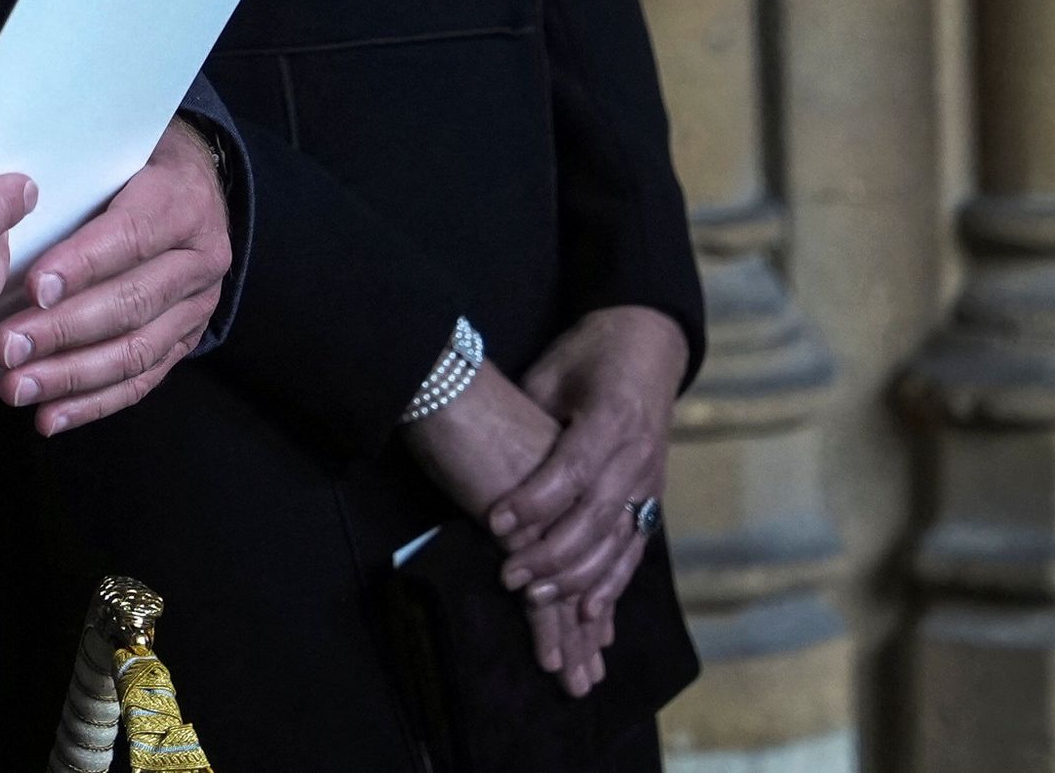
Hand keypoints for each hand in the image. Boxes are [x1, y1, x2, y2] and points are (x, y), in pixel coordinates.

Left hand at [0, 119, 233, 436]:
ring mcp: (196, 306)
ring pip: (134, 351)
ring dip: (71, 376)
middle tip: (8, 346)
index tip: (33, 287)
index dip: (82, 264)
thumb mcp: (114, 150)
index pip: (131, 235)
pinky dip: (92, 404)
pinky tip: (50, 416)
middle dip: (63, 330)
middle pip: (130, 302)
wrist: (196, 180)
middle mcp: (199, 257)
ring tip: (18, 386)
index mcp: (181, 200)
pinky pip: (140, 381)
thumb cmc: (134, 163)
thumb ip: (73, 177)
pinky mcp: (185, 341)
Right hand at [399, 367, 612, 685]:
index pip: (601, 545)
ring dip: (570, 636)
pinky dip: (543, 619)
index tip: (599, 633)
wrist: (454, 378)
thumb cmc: (476, 397)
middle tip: (591, 672)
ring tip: (570, 677)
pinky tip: (544, 649)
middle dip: (589, 627)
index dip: (599, 592)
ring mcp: (560, 508)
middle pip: (594, 573)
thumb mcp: (517, 436)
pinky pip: (543, 581)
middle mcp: (584, 494)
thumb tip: (519, 502)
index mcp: (585, 471)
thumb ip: (528, 469)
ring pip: (575, 586)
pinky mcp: (530, 519)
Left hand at [490, 303, 687, 695]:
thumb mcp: (554, 371)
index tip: (494, 522)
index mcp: (612, 418)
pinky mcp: (654, 496)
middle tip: (508, 575)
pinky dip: (613, 582)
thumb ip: (531, 418)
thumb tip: (489, 457)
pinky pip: (635, 547)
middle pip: (595, 516)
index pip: (570, 471)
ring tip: (536, 597)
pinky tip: (589, 610)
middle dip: (550, 553)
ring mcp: (651, 480)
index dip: (532, 502)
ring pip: (617, 540)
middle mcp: (637, 454)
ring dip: (577, 576)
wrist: (649, 343)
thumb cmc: (589, 352)